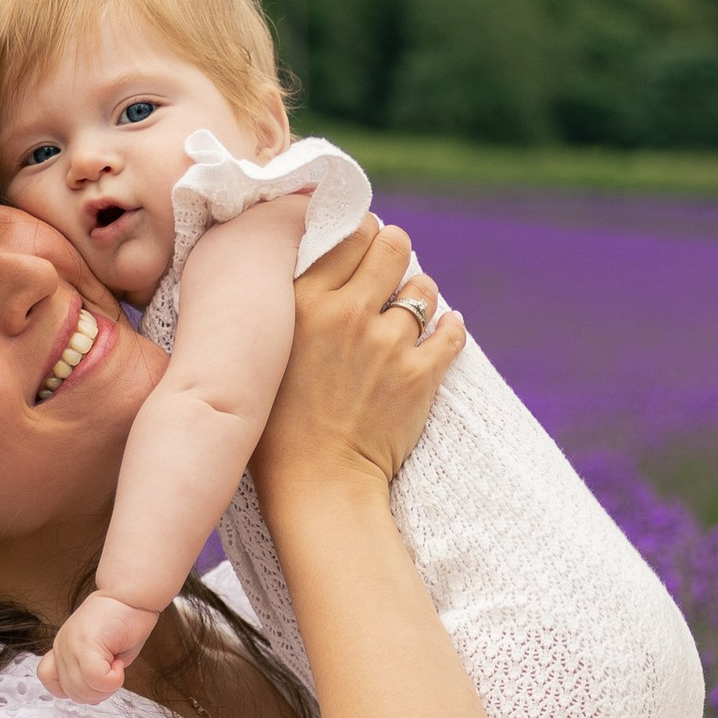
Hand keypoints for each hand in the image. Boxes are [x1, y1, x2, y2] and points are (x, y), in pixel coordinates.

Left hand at [40, 590, 159, 701]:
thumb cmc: (122, 620)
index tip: (95, 680)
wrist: (131, 595)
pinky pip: (95, 679)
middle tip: (114, 673)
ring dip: (107, 686)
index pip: (50, 681)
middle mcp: (62, 647)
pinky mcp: (85, 643)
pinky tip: (119, 663)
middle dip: (98, 692)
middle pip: (72, 693)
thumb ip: (93, 676)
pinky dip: (113, 680)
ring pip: (83, 690)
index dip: (74, 689)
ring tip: (117, 664)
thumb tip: (95, 696)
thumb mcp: (104, 655)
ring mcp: (71, 645)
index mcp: (63, 649)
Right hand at [250, 220, 460, 511]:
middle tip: (389, 267)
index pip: (348, 234)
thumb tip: (313, 264)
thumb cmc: (277, 426)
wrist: (317, 484)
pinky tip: (444, 331)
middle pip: (392, 245)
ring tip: (409, 309)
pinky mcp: (421, 375)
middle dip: (395, 251)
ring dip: (419, 294)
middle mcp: (347, 313)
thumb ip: (289, 304)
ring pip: (424, 288)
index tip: (362, 244)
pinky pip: (452, 332)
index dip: (361, 233)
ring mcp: (388, 344)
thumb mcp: (265, 351)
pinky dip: (450, 329)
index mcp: (303, 302)